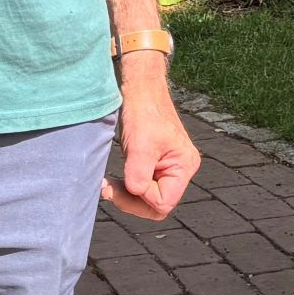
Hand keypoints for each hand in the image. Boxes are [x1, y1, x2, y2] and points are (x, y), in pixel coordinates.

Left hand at [102, 70, 197, 220]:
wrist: (140, 89)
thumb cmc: (143, 112)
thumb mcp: (140, 146)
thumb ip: (139, 175)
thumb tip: (135, 193)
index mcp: (184, 165)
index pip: (164, 202)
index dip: (142, 197)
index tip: (125, 181)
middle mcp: (180, 169)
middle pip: (158, 205)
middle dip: (132, 201)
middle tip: (109, 189)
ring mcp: (168, 167)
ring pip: (148, 198)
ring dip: (128, 195)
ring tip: (109, 184)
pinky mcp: (155, 164)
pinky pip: (144, 186)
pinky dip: (128, 187)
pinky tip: (115, 179)